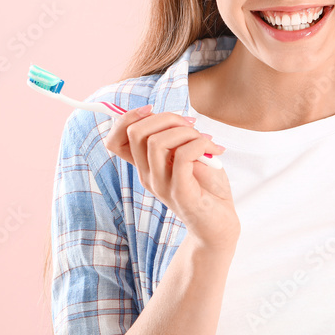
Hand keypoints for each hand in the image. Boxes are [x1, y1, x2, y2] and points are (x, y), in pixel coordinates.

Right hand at [103, 105, 239, 251]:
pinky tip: (214, 150)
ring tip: (206, 140)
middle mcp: (147, 176)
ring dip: (186, 131)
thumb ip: (175, 139)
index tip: (152, 110)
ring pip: (158, 142)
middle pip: (136, 132)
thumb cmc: (207, 189)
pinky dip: (201, 144)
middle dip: (166, 117)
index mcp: (145, 166)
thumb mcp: (188, 157)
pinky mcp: (181, 193)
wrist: (221, 225)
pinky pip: (183, 156)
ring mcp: (162, 186)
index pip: (114, 140)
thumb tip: (171, 116)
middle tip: (191, 126)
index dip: (127, 118)